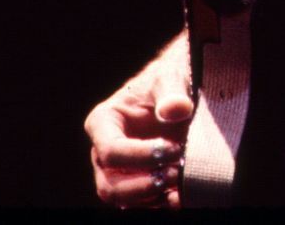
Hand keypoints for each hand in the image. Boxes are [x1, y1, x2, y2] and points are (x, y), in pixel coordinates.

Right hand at [84, 43, 192, 207]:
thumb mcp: (169, 80)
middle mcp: (103, 152)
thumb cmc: (166, 84)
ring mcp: (117, 171)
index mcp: (103, 123)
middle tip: (174, 173)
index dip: (140, 156)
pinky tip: (180, 195)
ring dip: (151, 197)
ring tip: (180, 182)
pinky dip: (159, 204)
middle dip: (143, 185)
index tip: (172, 148)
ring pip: (123, 200)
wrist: (177, 95)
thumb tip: (174, 110)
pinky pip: (140, 204)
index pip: (110, 151)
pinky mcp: (135, 183)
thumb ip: (172, 93)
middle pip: (109, 185)